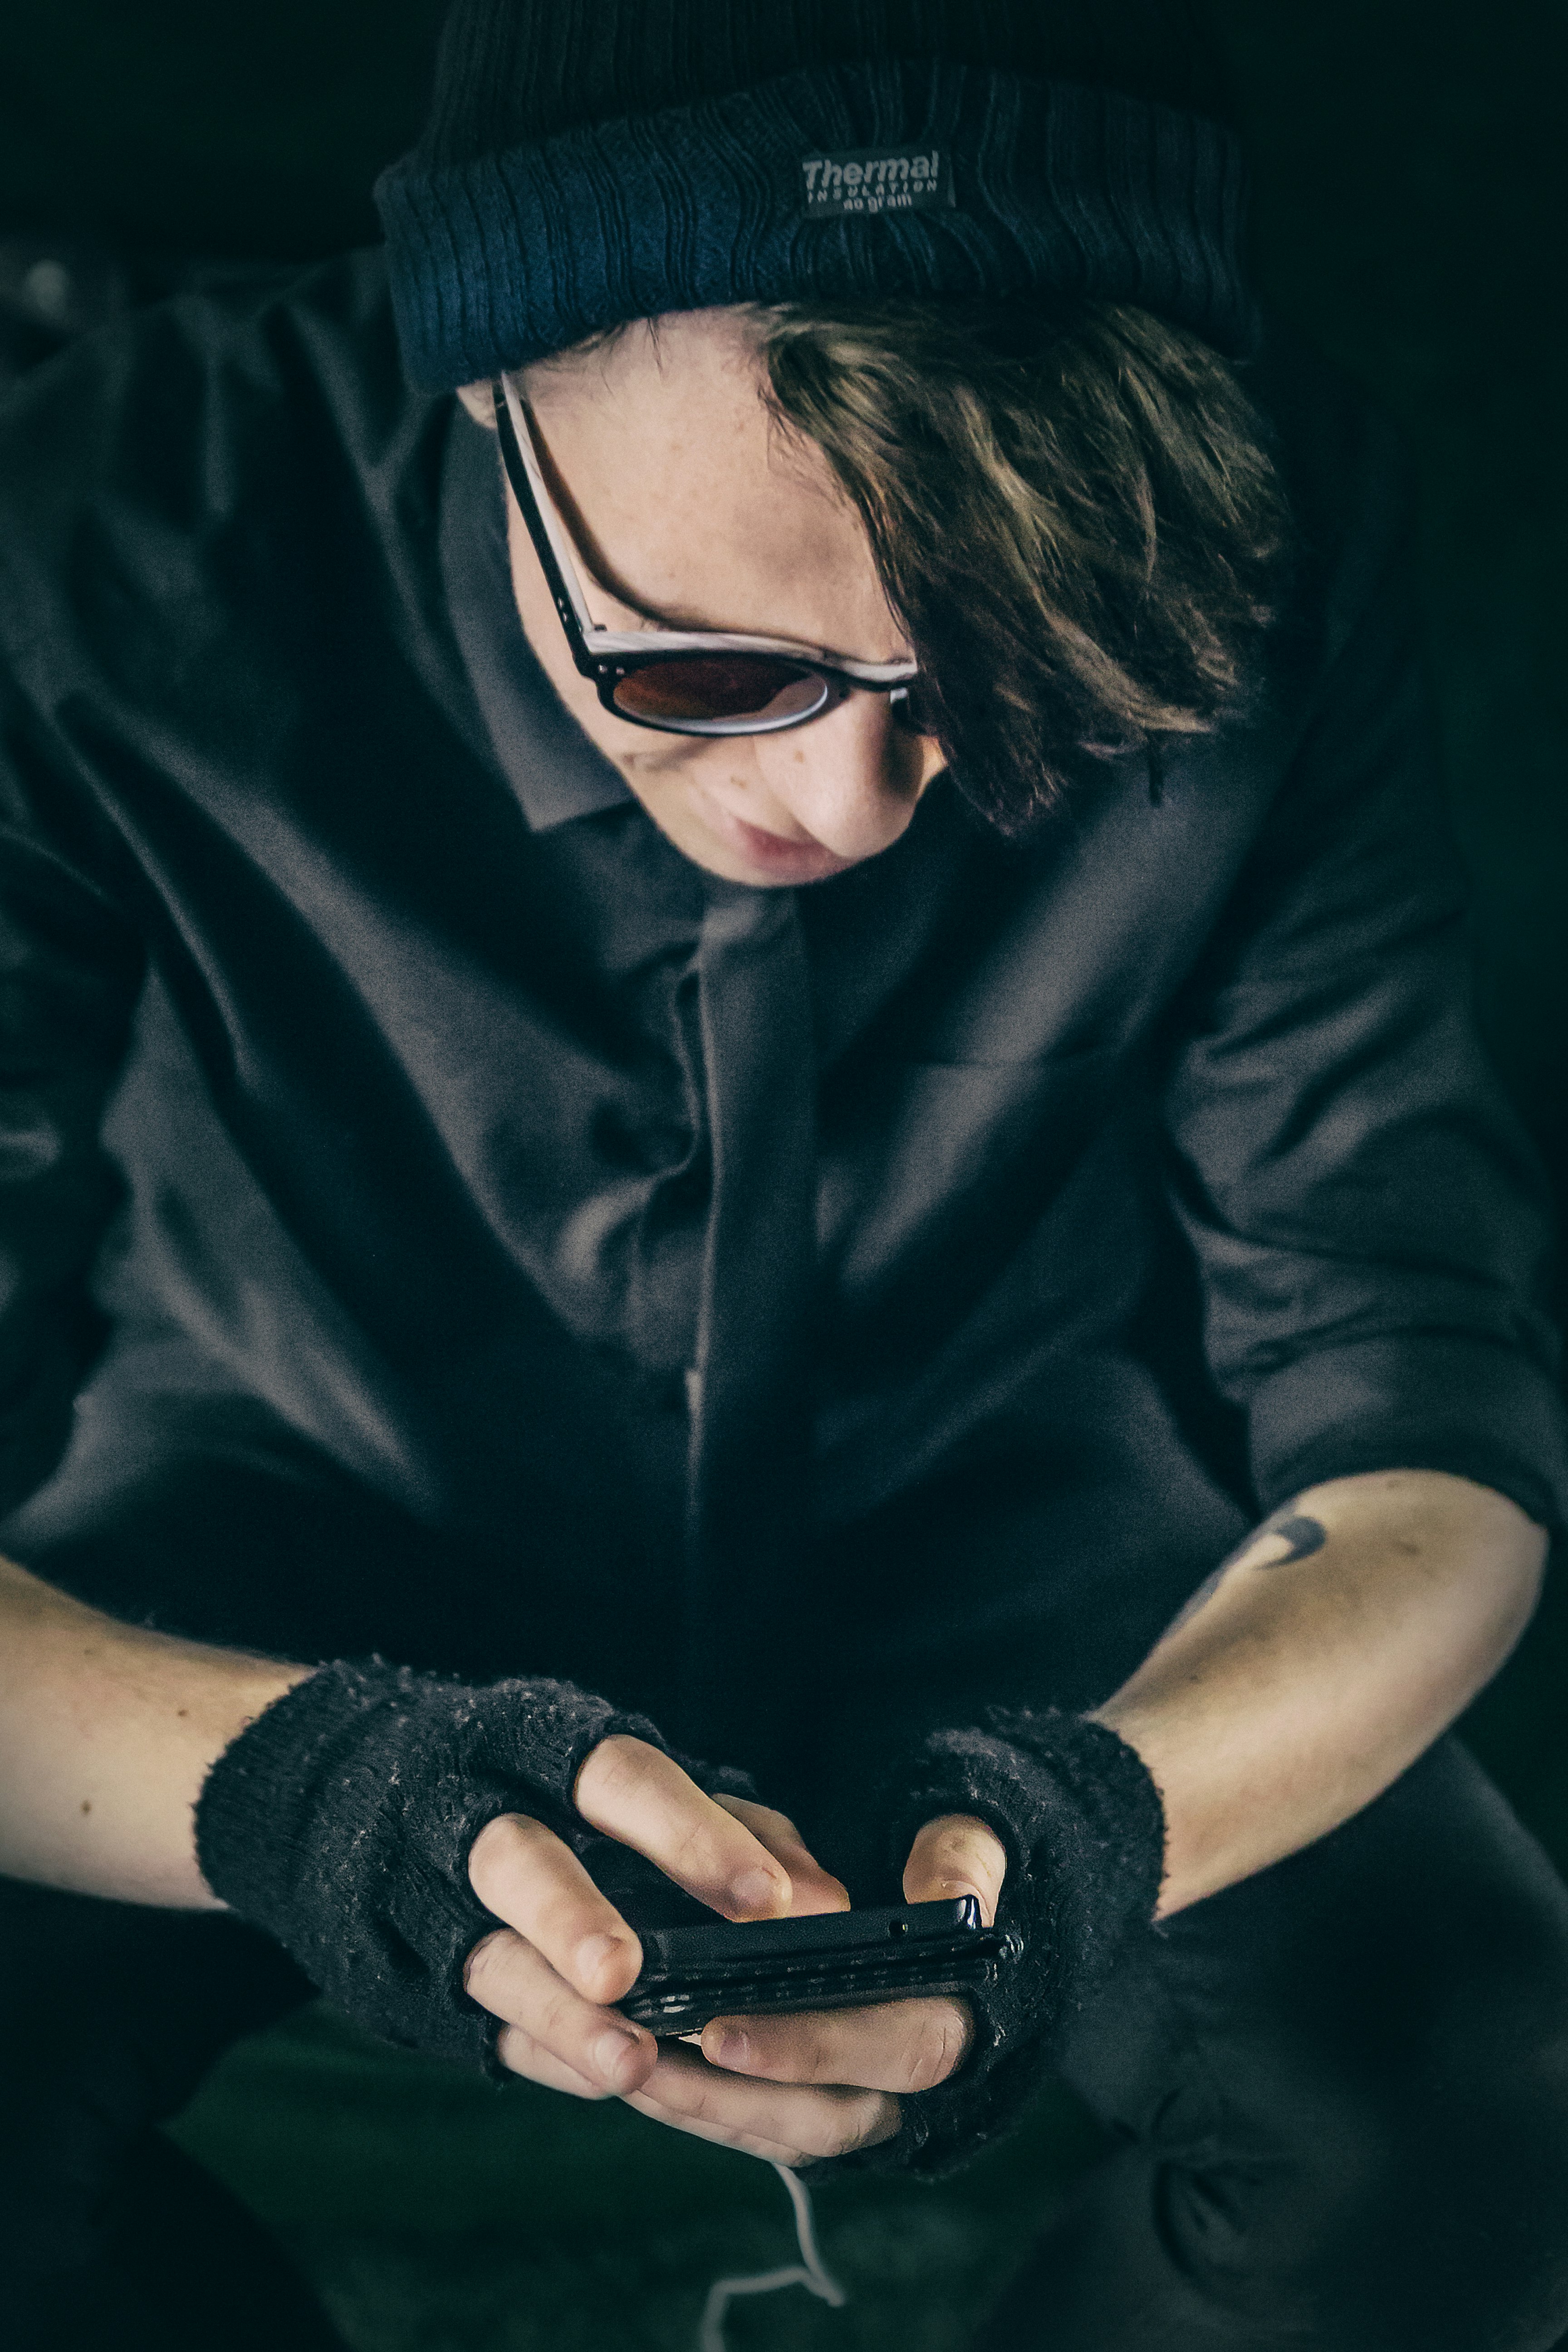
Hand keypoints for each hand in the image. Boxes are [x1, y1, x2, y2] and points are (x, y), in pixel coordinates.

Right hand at [462, 1733, 846, 2104]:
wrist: (422, 1809)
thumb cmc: (590, 1802)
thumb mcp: (672, 1798)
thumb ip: (749, 1839)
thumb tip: (827, 1906)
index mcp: (557, 1755)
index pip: (620, 1778)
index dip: (690, 1835)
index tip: (767, 1899)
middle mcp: (490, 1822)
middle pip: (516, 1861)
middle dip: (569, 1915)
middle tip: (624, 1973)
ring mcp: (451, 1909)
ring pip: (494, 1962)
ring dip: (562, 2017)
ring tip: (634, 2062)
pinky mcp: (443, 1986)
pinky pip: (496, 2028)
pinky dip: (556, 2057)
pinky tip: (613, 2082)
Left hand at [630, 1810, 1009, 2167]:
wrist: (927, 1905)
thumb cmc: (937, 1863)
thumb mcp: (959, 1839)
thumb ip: (959, 1856)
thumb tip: (949, 1899)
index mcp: (954, 2012)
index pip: (898, 2049)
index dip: (815, 2047)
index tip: (723, 2033)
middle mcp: (908, 2078)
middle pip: (830, 2118)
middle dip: (735, 2098)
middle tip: (647, 2061)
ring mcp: (861, 2100)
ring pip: (785, 2136)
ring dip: (701, 2110)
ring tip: (621, 2067)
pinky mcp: (816, 2106)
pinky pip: (761, 2130)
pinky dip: (701, 2109)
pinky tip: (639, 2074)